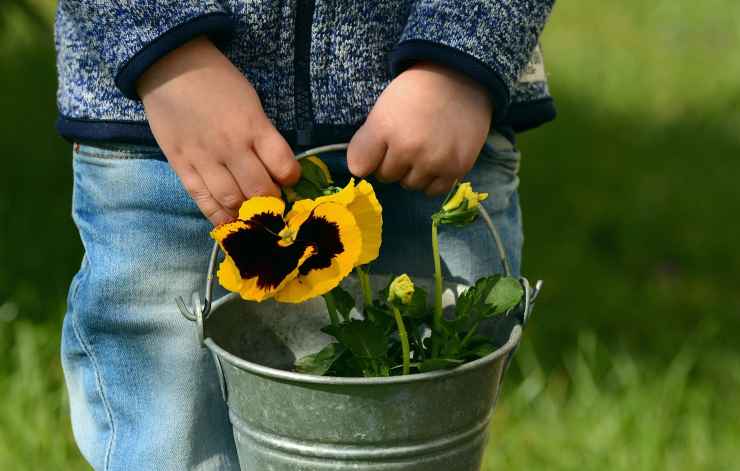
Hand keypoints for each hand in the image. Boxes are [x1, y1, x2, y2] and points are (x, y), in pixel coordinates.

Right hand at [137, 36, 299, 225]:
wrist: (169, 68)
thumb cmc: (217, 81)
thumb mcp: (251, 102)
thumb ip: (262, 135)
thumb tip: (274, 168)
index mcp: (253, 126)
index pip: (283, 166)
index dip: (291, 178)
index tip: (288, 179)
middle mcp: (231, 147)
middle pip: (260, 190)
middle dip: (271, 202)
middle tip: (272, 203)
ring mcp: (204, 159)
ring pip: (232, 201)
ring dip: (247, 213)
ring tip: (253, 215)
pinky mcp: (182, 167)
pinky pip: (203, 201)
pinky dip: (219, 217)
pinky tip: (229, 223)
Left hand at [347, 62, 492, 195]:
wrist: (461, 79)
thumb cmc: (416, 91)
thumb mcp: (382, 107)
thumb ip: (366, 140)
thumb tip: (360, 170)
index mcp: (384, 128)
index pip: (359, 166)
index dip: (368, 158)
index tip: (378, 148)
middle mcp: (408, 148)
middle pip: (386, 176)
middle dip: (392, 163)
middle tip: (407, 141)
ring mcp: (434, 161)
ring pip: (410, 185)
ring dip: (413, 172)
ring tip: (424, 149)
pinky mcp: (457, 168)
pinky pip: (433, 190)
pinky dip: (432, 180)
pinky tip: (437, 161)